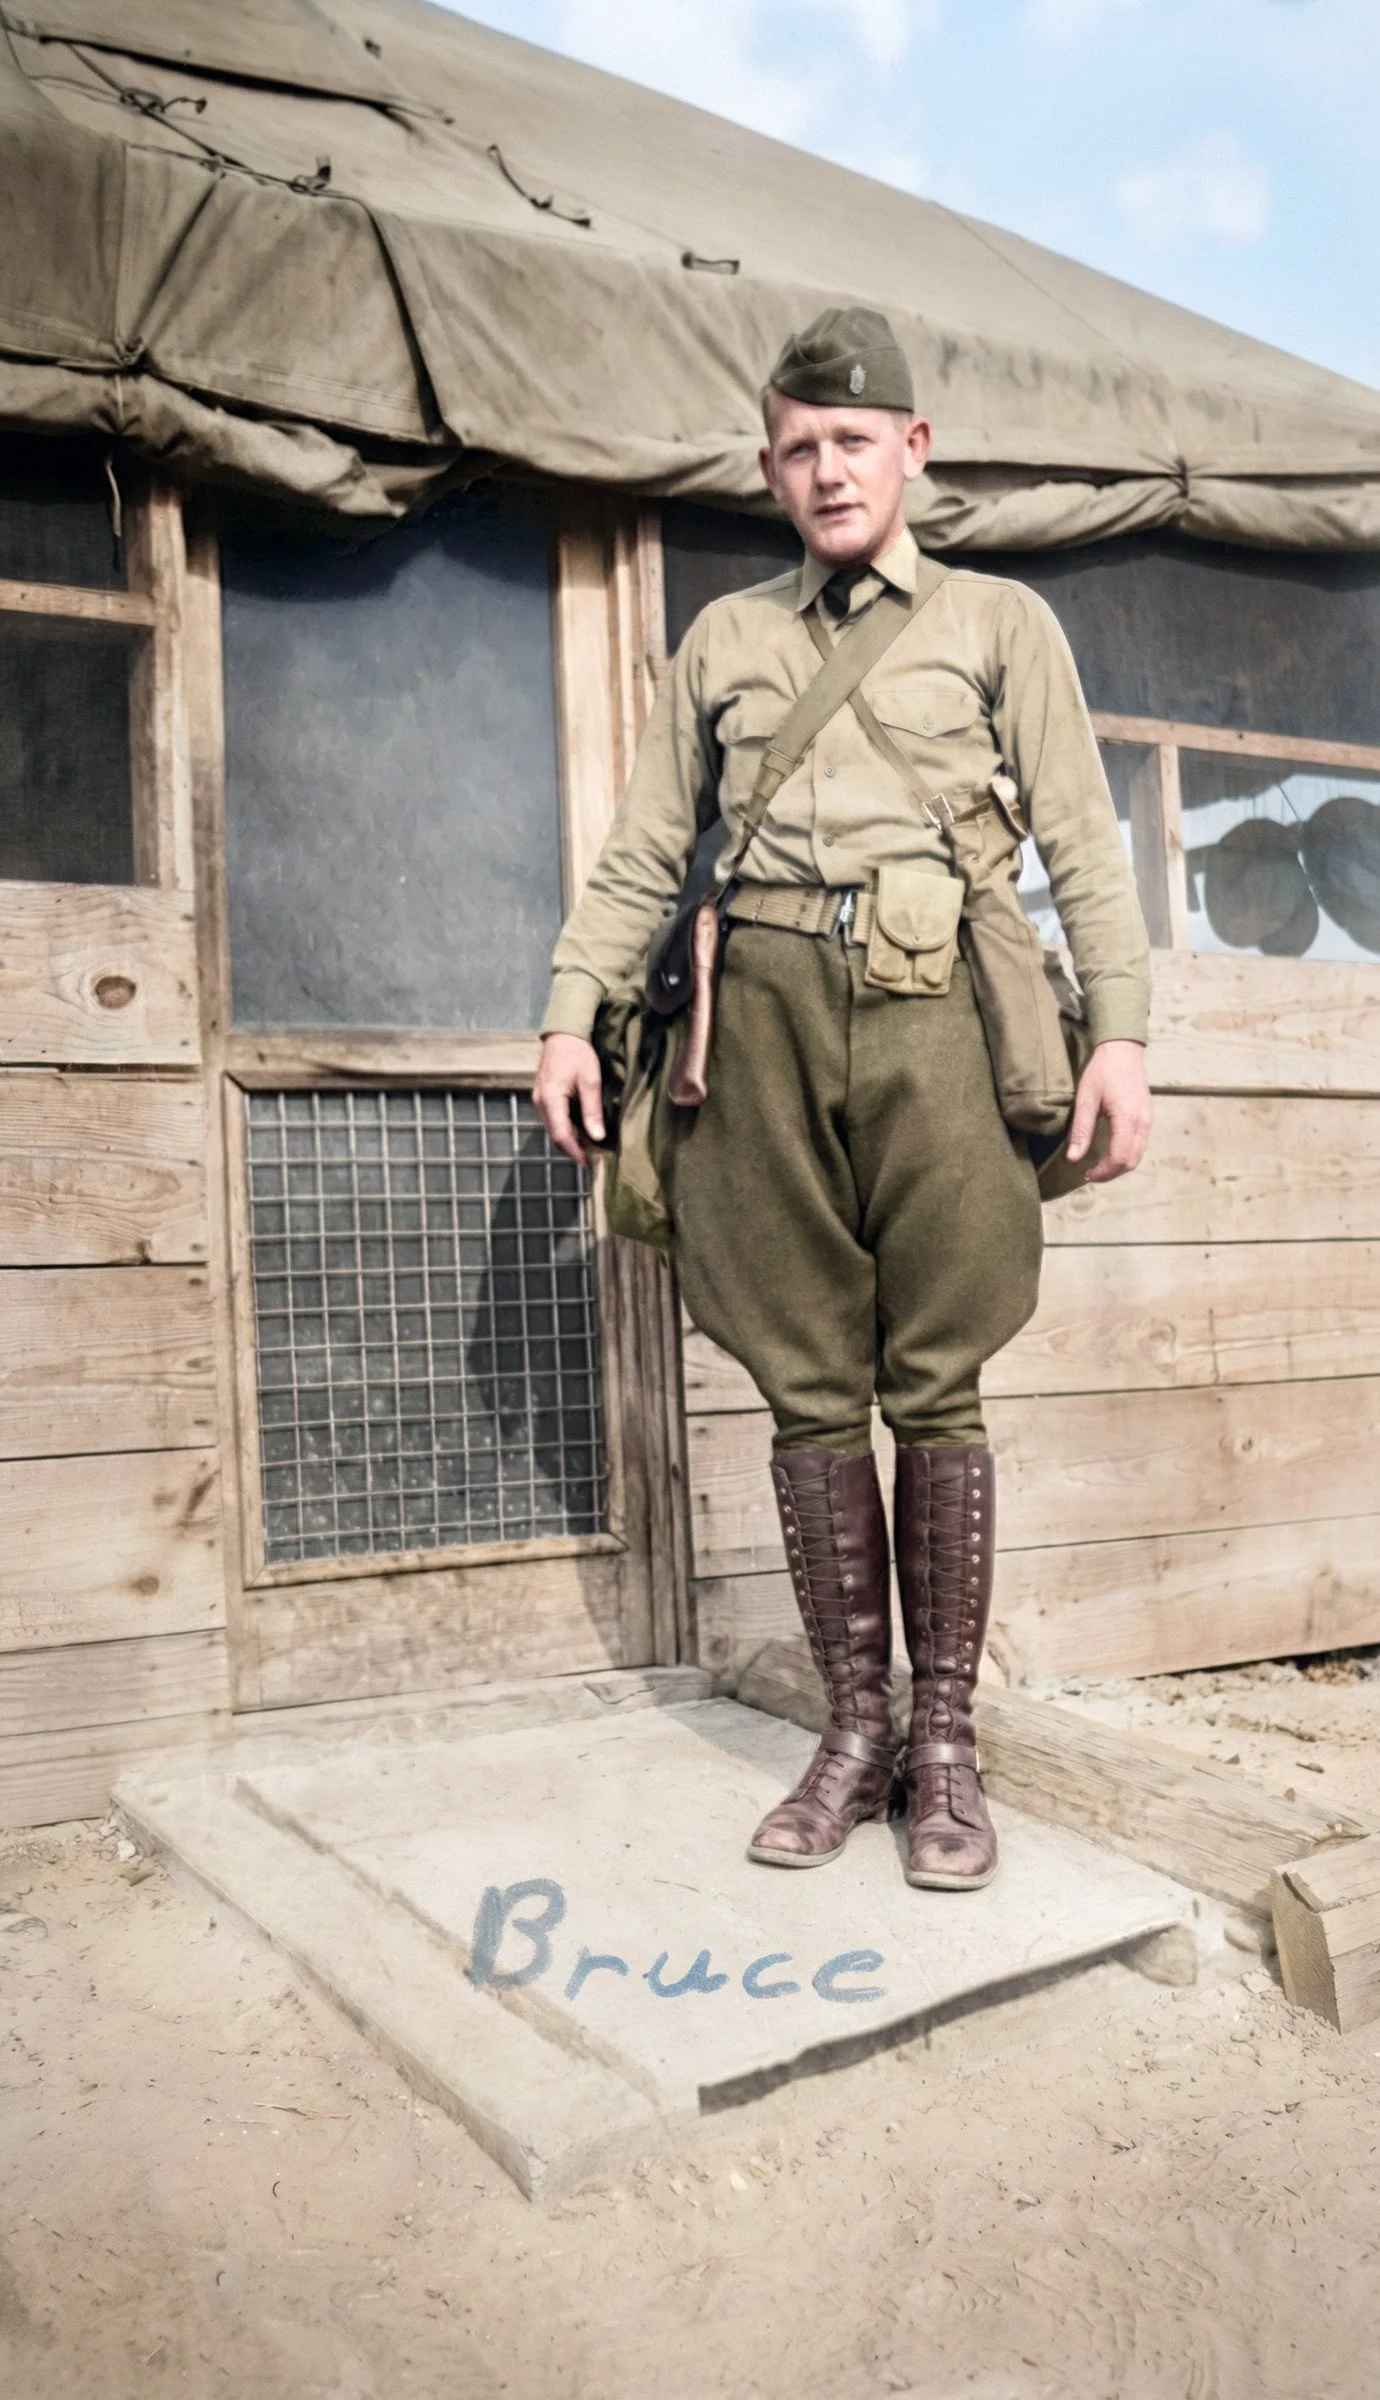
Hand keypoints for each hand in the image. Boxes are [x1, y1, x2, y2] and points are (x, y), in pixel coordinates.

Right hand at [533, 1033, 604, 1166]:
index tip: (590, 1163)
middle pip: (555, 1135)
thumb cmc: (579, 1054)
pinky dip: (567, 1128)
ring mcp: (540, 1100)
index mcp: (550, 1099)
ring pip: (554, 1128)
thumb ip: (592, 1111)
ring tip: (591, 1146)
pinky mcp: (544, 1097)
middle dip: (574, 1149)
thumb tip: (597, 1137)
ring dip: (571, 1139)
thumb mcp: (591, 1081)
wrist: (564, 1033)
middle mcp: (540, 1103)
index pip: (561, 1135)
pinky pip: (554, 1119)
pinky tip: (582, 1130)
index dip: (576, 1152)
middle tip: (594, 1158)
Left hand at [1065, 1039, 1152, 1184]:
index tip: (1086, 1174)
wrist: (1123, 1050)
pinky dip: (1126, 1155)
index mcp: (1128, 1118)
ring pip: (1137, 1155)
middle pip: (1131, 1161)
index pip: (1120, 1157)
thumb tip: (1074, 1158)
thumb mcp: (1086, 1099)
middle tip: (1090, 1174)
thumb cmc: (1103, 1071)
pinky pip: (1139, 1145)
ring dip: (1119, 1166)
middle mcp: (1143, 1122)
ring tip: (1098, 1167)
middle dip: (1111, 1173)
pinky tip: (1110, 1153)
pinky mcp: (1147, 1118)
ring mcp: (1147, 1120)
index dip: (1104, 1172)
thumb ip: (1081, 1130)